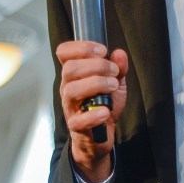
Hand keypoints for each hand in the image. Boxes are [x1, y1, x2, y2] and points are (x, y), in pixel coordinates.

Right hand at [56, 40, 127, 182]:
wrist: (101, 136)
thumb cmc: (103, 105)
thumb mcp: (115, 83)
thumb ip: (118, 68)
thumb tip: (119, 53)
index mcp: (74, 74)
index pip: (64, 52)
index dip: (81, 46)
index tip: (102, 50)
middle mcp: (68, 88)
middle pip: (69, 69)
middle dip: (96, 65)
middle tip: (114, 71)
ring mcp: (70, 107)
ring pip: (72, 90)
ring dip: (96, 84)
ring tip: (113, 86)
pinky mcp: (76, 127)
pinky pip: (79, 120)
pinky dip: (94, 114)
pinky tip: (106, 110)